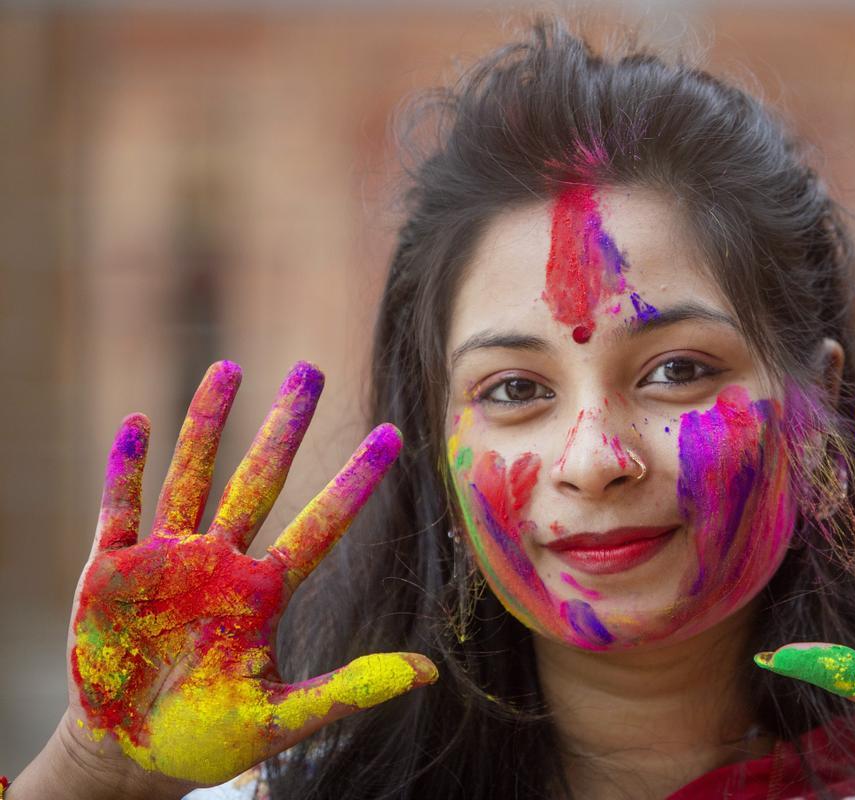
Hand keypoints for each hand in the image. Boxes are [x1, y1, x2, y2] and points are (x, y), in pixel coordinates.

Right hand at [61, 361, 435, 789]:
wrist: (130, 757)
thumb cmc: (207, 740)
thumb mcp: (282, 719)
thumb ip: (349, 689)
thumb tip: (428, 671)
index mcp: (264, 592)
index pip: (321, 524)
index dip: (356, 482)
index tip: (394, 435)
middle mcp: (220, 562)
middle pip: (259, 480)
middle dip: (283, 426)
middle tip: (309, 370)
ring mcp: (166, 560)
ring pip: (192, 477)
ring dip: (206, 425)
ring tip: (229, 369)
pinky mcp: (110, 571)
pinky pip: (118, 508)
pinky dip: (126, 468)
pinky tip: (140, 422)